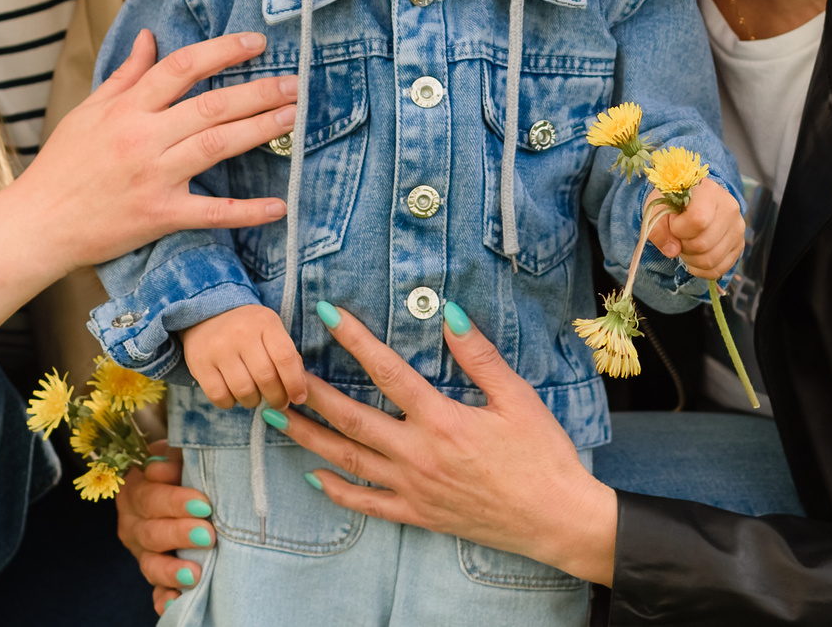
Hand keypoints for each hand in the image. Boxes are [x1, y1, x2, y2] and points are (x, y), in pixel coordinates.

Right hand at [15, 29, 296, 279]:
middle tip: (294, 82)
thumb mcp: (88, 111)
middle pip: (210, 105)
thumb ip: (125, 75)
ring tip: (292, 117)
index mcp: (126, 109)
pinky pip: (211, 213)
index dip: (222, 51)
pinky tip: (280, 205)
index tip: (256, 43)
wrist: (38, 224)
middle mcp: (143, 138)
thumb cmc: (62, 166)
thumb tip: (148, 36)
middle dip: (257, 91)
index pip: (181, 68)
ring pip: (216, 146)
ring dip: (259, 129)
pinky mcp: (160, 216)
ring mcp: (154, 177)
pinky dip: (247, 211)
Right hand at [117, 443, 209, 610]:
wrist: (178, 485)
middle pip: (151, 533)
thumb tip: (164, 467)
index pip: (148, 498)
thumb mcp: (175, 455)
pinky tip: (176, 603)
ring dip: (172, 571)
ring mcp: (143, 553)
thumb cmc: (180, 467)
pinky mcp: (155, 576)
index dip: (174, 501)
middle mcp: (133, 525)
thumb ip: (172, 457)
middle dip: (179, 534)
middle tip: (207, 535)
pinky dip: (164, 600)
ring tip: (194, 574)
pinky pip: (156, 592)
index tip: (203, 503)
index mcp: (135, 493)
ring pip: (151, 565)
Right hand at [182, 305, 307, 410]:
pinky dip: (231, 403)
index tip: (299, 397)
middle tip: (279, 402)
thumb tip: (298, 388)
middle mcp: (241, 334)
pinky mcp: (199, 363)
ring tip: (255, 396)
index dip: (295, 383)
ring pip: (244, 391)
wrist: (208, 313)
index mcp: (265, 323)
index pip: (285, 358)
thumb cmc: (248, 328)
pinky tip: (234, 394)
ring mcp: (218, 349)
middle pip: (266, 378)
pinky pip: (220, 396)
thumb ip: (286, 355)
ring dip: (254, 401)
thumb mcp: (271, 330)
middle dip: (277, 398)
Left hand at [278, 304, 617, 587]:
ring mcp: (414, 488)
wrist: (556, 518)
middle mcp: (419, 454)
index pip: (387, 372)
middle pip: (352, 418)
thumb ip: (479, 356)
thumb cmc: (542, 456)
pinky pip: (367, 505)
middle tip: (279, 371)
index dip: (354, 339)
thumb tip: (450, 313)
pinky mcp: (419, 514)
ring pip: (348, 461)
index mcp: (443, 420)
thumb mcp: (518, 398)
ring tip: (274, 418)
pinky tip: (313, 477)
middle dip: (311, 392)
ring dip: (309, 437)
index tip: (327, 314)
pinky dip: (337, 492)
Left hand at [647, 178, 743, 280]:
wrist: (694, 200)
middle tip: (678, 236)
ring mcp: (737, 228)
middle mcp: (729, 208)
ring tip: (686, 244)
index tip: (673, 222)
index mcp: (709, 191)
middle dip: (683, 246)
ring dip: (690, 259)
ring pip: (710, 260)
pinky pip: (718, 270)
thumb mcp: (657, 207)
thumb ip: (657, 228)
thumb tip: (673, 251)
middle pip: (703, 244)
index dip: (678, 229)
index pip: (697, 220)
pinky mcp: (739, 245)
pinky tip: (694, 256)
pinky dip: (701, 270)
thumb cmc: (674, 201)